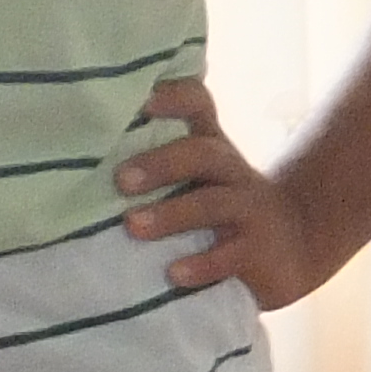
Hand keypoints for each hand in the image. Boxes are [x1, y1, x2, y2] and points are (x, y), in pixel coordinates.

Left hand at [119, 78, 328, 308]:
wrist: (296, 244)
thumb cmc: (222, 207)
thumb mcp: (197, 177)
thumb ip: (154, 161)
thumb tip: (74, 158)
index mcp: (210, 147)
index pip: (196, 105)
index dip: (172, 97)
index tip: (139, 101)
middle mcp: (230, 172)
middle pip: (203, 154)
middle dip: (161, 164)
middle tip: (121, 180)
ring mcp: (250, 210)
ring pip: (213, 204)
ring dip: (172, 214)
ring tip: (133, 227)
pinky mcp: (259, 250)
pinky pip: (231, 255)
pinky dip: (202, 264)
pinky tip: (174, 273)